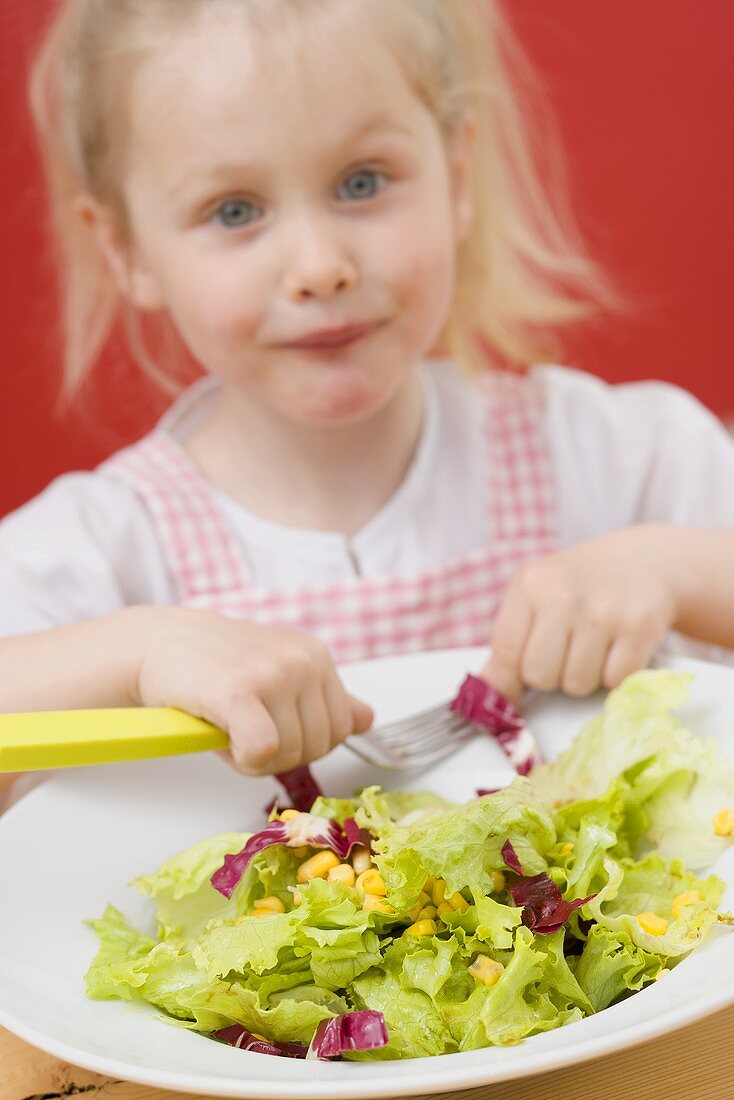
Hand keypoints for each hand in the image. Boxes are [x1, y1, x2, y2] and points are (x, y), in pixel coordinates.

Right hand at [131, 607, 372, 775]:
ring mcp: (274, 673)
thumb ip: (322, 700)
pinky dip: (241, 759)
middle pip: (318, 747)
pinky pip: (262, 752)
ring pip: (289, 754)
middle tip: (242, 727)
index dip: (302, 743)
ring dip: (254, 757)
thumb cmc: (215, 664)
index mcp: (317, 656)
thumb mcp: (278, 674)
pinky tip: (221, 733)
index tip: (267, 724)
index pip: (341, 730)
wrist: (156, 642)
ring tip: (227, 723)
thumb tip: (366, 719)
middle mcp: (303, 660)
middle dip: (280, 754)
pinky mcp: (239, 691)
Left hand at [482, 525, 677, 703]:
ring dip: (584, 676)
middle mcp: (563, 596)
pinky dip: (616, 675)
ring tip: (593, 647)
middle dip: (551, 675)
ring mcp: (603, 612)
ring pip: (577, 684)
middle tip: (566, 652)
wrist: (646, 559)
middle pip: (540, 676)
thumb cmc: (581, 584)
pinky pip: (615, 682)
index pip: (505, 653)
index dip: (506, 683)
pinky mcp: (640, 627)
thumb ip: (511, 640)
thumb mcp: (538, 594)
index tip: (513, 697)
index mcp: (530, 585)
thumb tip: (490, 693)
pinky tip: (618, 648)